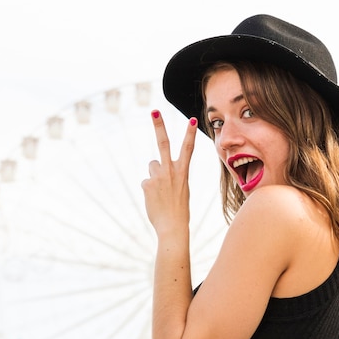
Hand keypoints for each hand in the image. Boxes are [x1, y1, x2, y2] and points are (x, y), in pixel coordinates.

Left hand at [141, 111, 197, 237]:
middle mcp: (171, 170)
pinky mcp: (147, 184)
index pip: (188, 148)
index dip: (190, 133)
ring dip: (154, 176)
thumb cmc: (178, 209)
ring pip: (152, 166)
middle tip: (154, 111)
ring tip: (161, 192)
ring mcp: (158, 176)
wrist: (173, 226)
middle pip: (163, 143)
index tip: (192, 119)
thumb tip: (153, 167)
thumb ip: (170, 174)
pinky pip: (146, 182)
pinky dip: (149, 190)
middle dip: (159, 126)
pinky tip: (155, 200)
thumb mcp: (180, 188)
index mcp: (183, 171)